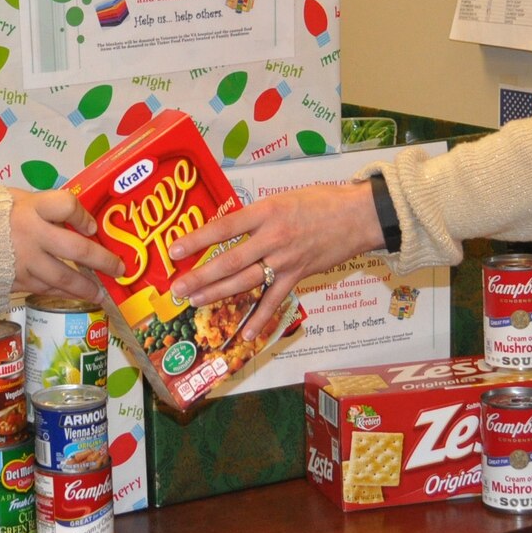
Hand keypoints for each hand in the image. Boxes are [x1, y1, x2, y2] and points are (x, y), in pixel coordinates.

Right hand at [8, 188, 120, 300]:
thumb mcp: (11, 198)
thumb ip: (40, 207)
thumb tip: (69, 218)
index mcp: (30, 208)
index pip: (67, 206)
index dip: (83, 215)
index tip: (91, 225)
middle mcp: (32, 235)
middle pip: (76, 248)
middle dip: (102, 260)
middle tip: (119, 268)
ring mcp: (25, 262)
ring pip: (63, 277)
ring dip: (85, 287)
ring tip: (100, 293)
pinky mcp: (16, 281)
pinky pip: (44, 288)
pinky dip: (59, 291)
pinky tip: (70, 293)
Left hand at [166, 182, 382, 339]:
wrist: (357, 216)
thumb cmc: (320, 202)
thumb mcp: (282, 199)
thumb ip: (256, 216)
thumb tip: (229, 231)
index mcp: (265, 212)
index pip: (224, 228)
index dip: (197, 240)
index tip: (174, 250)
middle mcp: (273, 237)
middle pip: (229, 261)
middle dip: (200, 276)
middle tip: (177, 288)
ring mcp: (285, 260)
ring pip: (246, 281)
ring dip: (218, 293)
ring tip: (195, 301)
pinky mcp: (298, 275)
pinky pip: (275, 300)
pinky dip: (260, 318)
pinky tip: (245, 333)